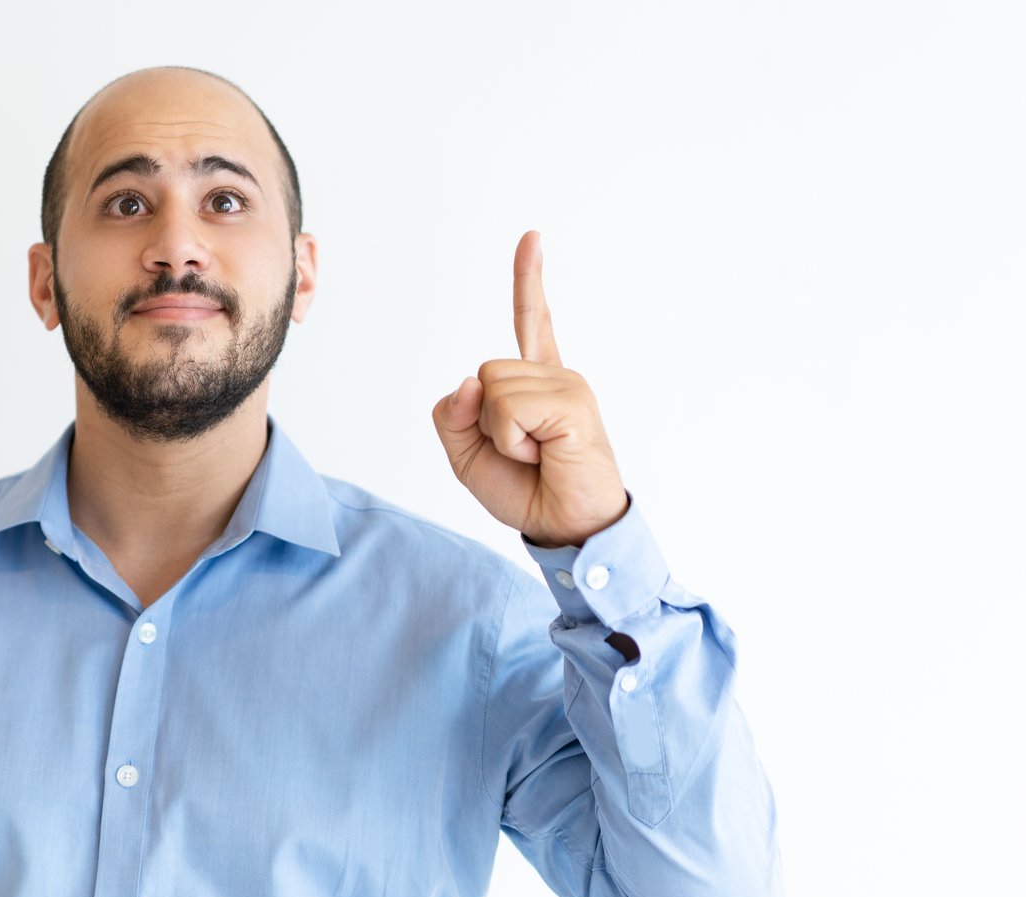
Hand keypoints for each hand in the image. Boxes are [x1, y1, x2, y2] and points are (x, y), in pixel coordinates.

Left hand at [432, 231, 628, 547]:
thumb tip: (467, 381)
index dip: (528, 281)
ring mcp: (569, 386)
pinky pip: (508, 410)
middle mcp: (557, 376)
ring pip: (491, 391)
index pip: (531, 323)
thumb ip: (452, 416)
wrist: (567, 528)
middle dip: (484, 422)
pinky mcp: (573, 403)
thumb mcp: (468, 456)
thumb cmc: (527, 491)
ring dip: (500, 435)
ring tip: (537, 455)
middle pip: (483, 374)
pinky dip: (513, 442)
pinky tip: (546, 454)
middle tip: (523, 452)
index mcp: (537, 383)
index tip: (532, 238)